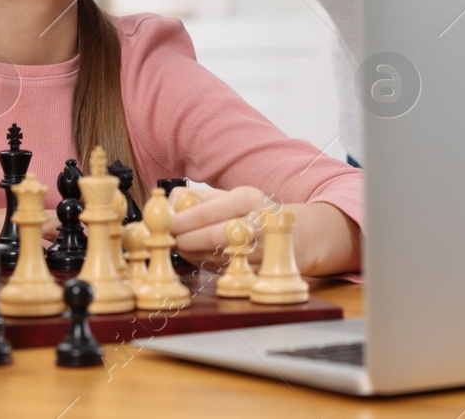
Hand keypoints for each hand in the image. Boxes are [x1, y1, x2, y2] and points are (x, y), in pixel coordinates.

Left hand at [168, 189, 362, 277]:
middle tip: (169, 240)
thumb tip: (170, 201)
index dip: (183, 220)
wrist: (300, 236)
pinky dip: (205, 263)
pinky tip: (197, 256)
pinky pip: (225, 268)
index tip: (165, 224)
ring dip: (192, 253)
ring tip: (181, 246)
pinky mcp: (258, 269)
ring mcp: (259, 248)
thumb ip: (199, 197)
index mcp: (249, 198)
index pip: (210, 211)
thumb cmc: (256, 213)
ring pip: (218, 254)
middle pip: (214, 235)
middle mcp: (257, 222)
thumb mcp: (232, 196)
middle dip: (186, 239)